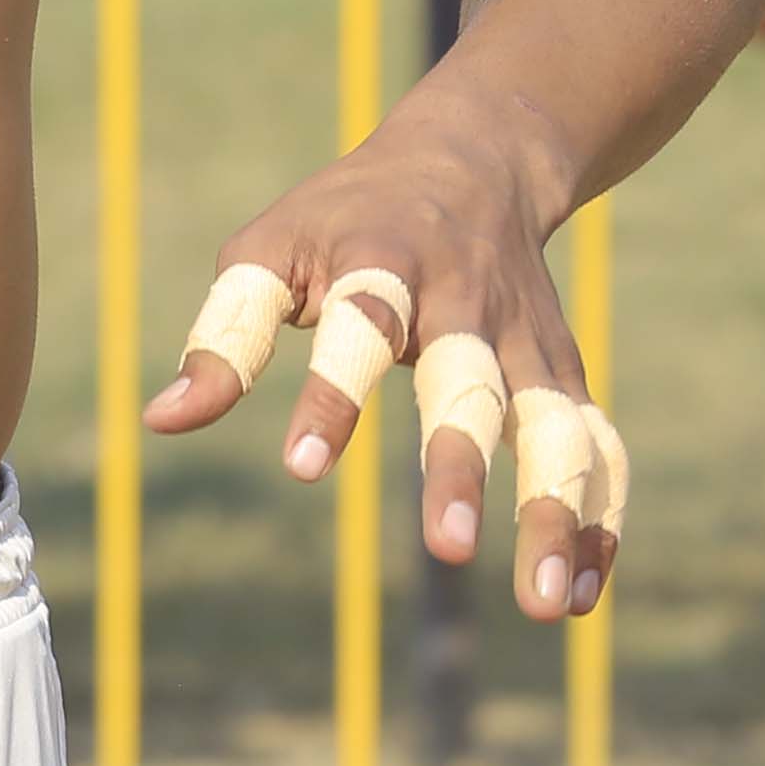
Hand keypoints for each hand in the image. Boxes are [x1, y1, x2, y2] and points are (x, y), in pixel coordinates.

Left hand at [147, 110, 628, 621]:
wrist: (476, 158)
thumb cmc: (347, 217)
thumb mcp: (274, 247)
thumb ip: (228, 333)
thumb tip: (163, 421)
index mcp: (383, 264)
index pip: (359, 326)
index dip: (332, 397)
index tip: (303, 468)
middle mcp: (464, 304)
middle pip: (468, 385)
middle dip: (460, 466)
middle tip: (447, 549)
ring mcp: (525, 340)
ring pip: (557, 427)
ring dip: (557, 513)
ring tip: (545, 607)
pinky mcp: (565, 371)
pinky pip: (598, 446)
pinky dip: (602, 517)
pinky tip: (581, 595)